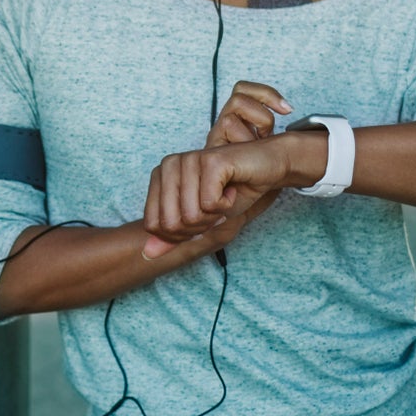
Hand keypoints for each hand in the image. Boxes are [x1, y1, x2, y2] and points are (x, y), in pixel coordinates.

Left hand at [142, 81, 294, 259]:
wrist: (268, 168)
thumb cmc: (233, 191)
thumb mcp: (200, 220)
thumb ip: (173, 235)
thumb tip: (147, 254)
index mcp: (160, 176)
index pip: (154, 226)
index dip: (181, 232)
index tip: (201, 214)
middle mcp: (169, 164)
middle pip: (171, 224)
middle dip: (199, 226)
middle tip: (215, 206)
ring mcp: (188, 160)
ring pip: (191, 216)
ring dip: (215, 216)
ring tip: (225, 195)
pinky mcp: (209, 161)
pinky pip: (210, 205)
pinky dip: (227, 205)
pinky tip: (233, 188)